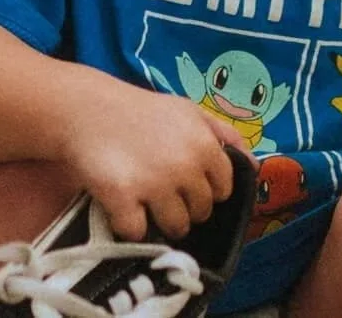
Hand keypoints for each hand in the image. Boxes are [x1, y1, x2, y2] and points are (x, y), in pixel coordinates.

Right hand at [53, 76, 253, 241]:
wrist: (88, 110)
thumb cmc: (142, 111)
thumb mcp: (188, 110)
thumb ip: (224, 134)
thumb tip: (253, 164)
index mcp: (204, 144)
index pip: (223, 190)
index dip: (207, 188)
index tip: (187, 182)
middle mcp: (184, 166)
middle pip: (200, 212)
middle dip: (185, 205)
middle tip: (162, 188)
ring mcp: (154, 185)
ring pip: (176, 228)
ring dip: (161, 220)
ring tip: (144, 198)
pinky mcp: (122, 199)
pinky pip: (138, 232)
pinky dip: (130, 224)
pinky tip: (122, 203)